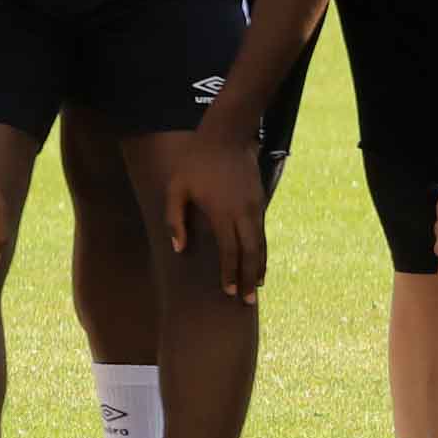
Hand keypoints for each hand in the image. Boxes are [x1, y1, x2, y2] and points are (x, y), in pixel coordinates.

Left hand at [161, 126, 271, 298]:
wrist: (227, 135)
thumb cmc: (195, 161)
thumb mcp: (176, 188)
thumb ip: (175, 220)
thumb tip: (178, 249)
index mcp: (222, 213)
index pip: (229, 252)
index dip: (230, 274)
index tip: (228, 292)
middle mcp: (243, 214)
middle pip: (251, 254)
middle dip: (249, 279)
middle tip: (248, 302)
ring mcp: (254, 208)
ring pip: (261, 245)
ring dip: (259, 268)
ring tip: (256, 288)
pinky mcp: (260, 201)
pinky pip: (262, 232)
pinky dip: (262, 251)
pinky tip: (258, 261)